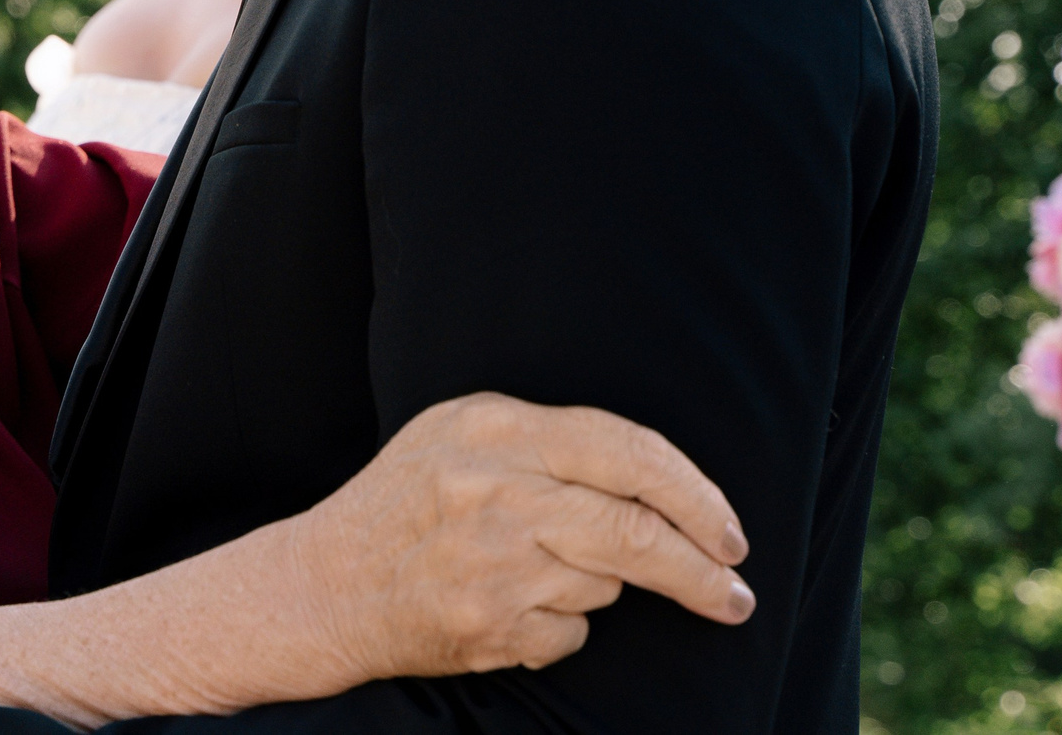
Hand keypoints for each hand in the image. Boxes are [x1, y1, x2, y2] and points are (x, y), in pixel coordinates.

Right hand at [285, 392, 755, 679]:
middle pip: (638, 532)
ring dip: (597, 585)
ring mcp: (494, 564)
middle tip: (733, 593)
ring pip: (606, 584)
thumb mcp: (462, 432)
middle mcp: (498, 492)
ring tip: (536, 570)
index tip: (729, 531)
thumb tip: (663, 478)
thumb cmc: (407, 498)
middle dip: (702, 570)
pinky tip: (512, 606)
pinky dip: (560, 626)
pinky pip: (573, 632)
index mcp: (497, 430)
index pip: (629, 452)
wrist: (328, 583)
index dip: (696, 495)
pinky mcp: (491, 627)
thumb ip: (551, 440)